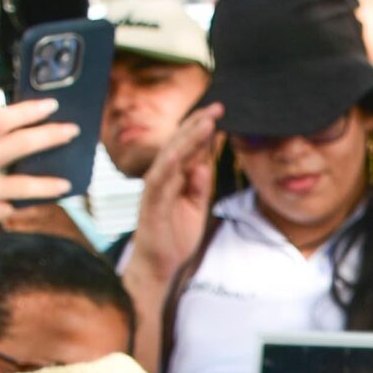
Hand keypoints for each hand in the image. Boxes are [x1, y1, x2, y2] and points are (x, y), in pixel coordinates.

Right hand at [125, 103, 223, 281]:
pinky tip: (183, 150)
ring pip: (171, 155)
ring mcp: (155, 187)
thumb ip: (199, 185)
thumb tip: (204, 164)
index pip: (190, 147)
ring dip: (188, 137)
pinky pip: (160, 178)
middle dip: (199, 124)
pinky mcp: (151, 201)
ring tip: (206, 121)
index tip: (222, 114)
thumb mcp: (196, 206)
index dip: (204, 129)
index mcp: (175, 177)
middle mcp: (163, 176)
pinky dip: (171, 162)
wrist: (159, 265)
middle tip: (218, 107)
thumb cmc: (175, 236)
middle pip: (180, 144)